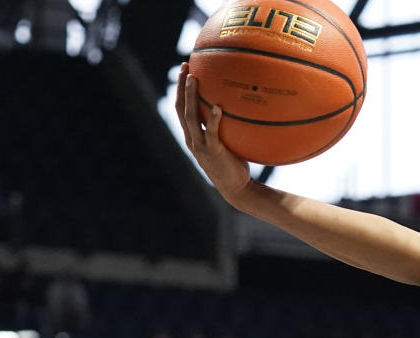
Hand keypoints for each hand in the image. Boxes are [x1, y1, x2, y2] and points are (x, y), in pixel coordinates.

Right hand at [174, 63, 251, 206]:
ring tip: (193, 79)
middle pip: (180, 108)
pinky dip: (213, 120)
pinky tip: (219, 107)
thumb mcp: (227, 143)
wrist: (236, 189)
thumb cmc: (234, 165)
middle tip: (184, 67)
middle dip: (180, 87)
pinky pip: (211, 132)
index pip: (181, 109)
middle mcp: (192, 139)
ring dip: (190, 97)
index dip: (180, 90)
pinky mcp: (213, 152)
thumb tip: (240, 107)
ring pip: (190, 117)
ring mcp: (200, 146)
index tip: (184, 71)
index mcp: (192, 136)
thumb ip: (227, 128)